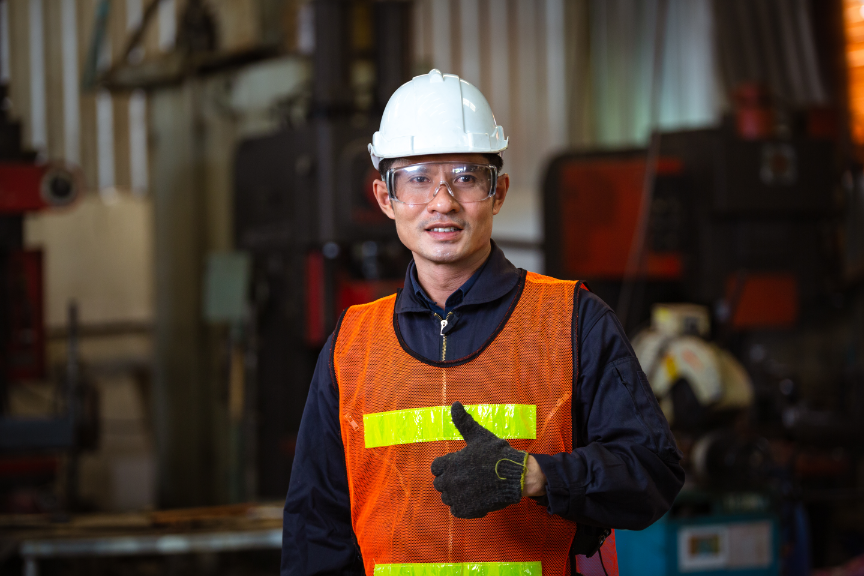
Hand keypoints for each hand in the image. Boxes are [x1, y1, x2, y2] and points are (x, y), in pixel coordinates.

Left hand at [430, 401, 527, 518]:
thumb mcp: (479, 435)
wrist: (516, 476)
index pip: (435, 468)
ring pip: (447, 498)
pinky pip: (457, 510)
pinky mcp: (467, 509)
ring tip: (472, 488)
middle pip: (439, 484)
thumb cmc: (497, 454)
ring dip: (456, 494)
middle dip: (450, 480)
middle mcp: (451, 480)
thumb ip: (464, 422)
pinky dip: (464, 506)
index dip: (445, 467)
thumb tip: (455, 403)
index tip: (457, 466)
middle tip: (467, 477)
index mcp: (451, 462)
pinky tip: (475, 498)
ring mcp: (458, 496)